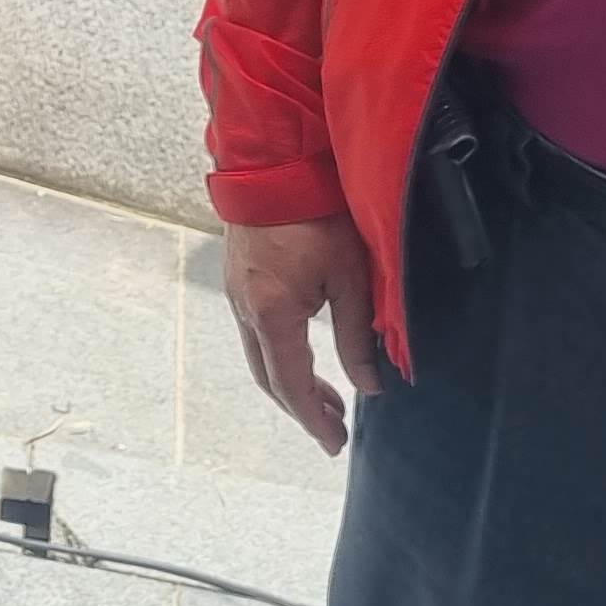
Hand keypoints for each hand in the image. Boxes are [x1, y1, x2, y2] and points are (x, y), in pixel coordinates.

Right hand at [222, 215, 382, 456]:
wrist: (272, 161)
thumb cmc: (316, 213)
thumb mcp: (349, 277)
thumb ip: (356, 337)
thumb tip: (369, 386)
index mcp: (273, 314)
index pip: (291, 386)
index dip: (314, 421)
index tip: (334, 444)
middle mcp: (246, 309)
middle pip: (269, 378)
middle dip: (301, 409)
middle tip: (333, 429)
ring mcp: (236, 292)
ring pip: (259, 356)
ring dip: (291, 381)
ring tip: (327, 397)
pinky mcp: (237, 276)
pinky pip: (255, 331)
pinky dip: (281, 354)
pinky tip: (304, 352)